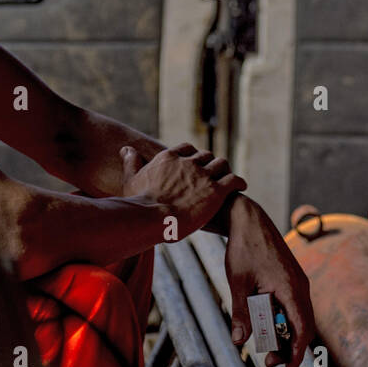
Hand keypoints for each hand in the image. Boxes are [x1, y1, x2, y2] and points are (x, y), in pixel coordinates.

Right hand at [120, 142, 245, 239]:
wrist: (151, 218)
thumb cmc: (138, 203)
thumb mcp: (131, 179)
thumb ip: (131, 162)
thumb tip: (125, 149)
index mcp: (169, 157)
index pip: (186, 148)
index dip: (192, 155)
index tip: (195, 162)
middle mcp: (188, 162)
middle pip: (206, 155)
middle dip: (210, 163)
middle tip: (213, 173)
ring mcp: (203, 176)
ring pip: (221, 164)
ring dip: (225, 170)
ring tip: (228, 177)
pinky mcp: (216, 191)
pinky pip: (233, 180)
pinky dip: (239, 181)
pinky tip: (242, 186)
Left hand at [224, 199, 314, 366]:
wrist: (249, 220)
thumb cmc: (245, 247)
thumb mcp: (239, 282)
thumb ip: (242, 313)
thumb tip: (240, 340)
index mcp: (291, 288)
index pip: (302, 329)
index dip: (297, 352)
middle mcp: (300, 286)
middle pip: (304, 327)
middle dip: (290, 347)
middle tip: (270, 360)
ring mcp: (298, 282)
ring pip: (300, 317)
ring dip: (286, 334)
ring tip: (267, 345)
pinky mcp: (292, 279)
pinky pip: (294, 306)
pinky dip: (284, 320)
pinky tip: (268, 325)